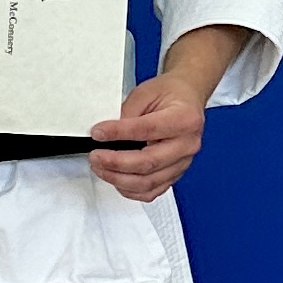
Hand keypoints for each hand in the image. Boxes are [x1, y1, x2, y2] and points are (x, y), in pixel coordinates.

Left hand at [87, 25, 250, 202]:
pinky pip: (152, 191)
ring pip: (149, 182)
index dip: (118, 133)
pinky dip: (131, 190)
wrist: (185, 99)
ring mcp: (183, 163)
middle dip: (116, 163)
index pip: (147, 130)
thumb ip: (127, 112)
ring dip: (119, 179)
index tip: (98, 133)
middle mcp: (187, 144)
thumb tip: (107, 134)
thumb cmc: (169, 94)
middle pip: (148, 163)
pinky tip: (116, 180)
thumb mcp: (146, 92)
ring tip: (100, 168)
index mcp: (184, 119)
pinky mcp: (175, 174)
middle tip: (95, 156)